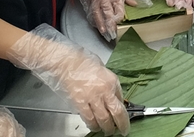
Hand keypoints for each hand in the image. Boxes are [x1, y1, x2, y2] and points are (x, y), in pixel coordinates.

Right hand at [6, 25, 129, 135]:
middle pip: (116, 113)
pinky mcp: (80, 103)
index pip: (122, 100)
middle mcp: (105, 90)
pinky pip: (89, 118)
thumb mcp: (105, 72)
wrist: (68, 63)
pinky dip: (93, 125)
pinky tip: (94, 126)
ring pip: (103, 119)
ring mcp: (92, 98)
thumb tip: (117, 99)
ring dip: (106, 128)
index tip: (125, 119)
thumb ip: (111, 86)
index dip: (124, 112)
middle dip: (120, 125)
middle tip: (121, 131)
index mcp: (112, 81)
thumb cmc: (86, 64)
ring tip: (107, 131)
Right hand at [71, 0, 136, 40]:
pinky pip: (90, 11)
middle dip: (110, 25)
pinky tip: (95, 24)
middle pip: (107, 13)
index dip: (119, 16)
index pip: (118, 7)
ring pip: (97, 15)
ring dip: (101, 25)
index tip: (121, 23)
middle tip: (113, 35)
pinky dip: (93, 19)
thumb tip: (134, 3)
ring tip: (104, 33)